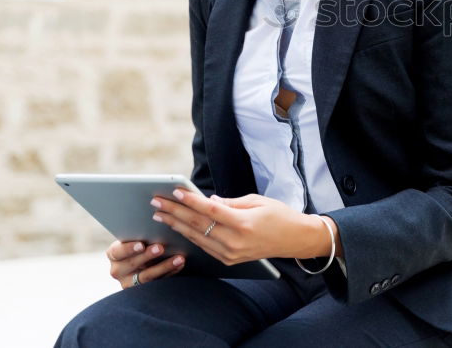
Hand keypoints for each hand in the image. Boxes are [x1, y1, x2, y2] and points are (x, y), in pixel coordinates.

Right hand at [105, 239, 185, 288]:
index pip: (118, 251)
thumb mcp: (135, 238)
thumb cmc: (140, 242)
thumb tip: (157, 223)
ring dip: (164, 266)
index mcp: (113, 254)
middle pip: (132, 264)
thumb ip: (140, 234)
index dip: (129, 248)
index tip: (142, 244)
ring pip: (146, 277)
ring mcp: (128, 283)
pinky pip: (157, 283)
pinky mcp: (142, 290)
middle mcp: (118, 270)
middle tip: (162, 248)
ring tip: (179, 258)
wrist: (141, 260)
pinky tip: (180, 264)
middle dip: (148, 256)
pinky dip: (170, 272)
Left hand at [151, 190, 341, 264]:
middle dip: (175, 212)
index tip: (174, 191)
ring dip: (176, 225)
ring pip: (197, 237)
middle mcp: (235, 242)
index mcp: (243, 224)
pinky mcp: (229, 260)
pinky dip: (190, 235)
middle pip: (198, 225)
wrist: (295, 240)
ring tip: (160, 214)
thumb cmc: (280, 215)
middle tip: (156, 202)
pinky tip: (178, 227)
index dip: (191, 200)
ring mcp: (231, 254)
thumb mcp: (258, 201)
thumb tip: (208, 200)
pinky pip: (204, 246)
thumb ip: (230, 203)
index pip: (210, 210)